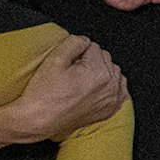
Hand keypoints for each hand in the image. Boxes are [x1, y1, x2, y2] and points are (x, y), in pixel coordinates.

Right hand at [9, 34, 125, 140]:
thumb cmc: (45, 93)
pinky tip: (96, 88)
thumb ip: (74, 42)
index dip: (77, 52)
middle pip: (105, 57)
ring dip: (101, 71)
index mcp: (98, 72)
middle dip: (90, 60)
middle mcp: (110, 86)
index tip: (68, 62)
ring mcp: (112, 99)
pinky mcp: (111, 109)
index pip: (92, 46)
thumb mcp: (54, 59)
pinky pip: (119, 88)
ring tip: (81, 80)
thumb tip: (85, 40)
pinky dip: (110, 85)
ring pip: (113, 71)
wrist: (39, 119)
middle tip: (72, 72)